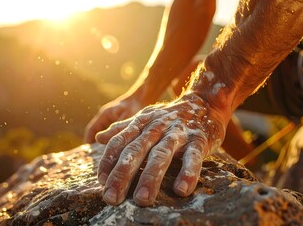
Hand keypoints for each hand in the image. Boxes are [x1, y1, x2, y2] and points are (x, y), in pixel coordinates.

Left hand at [96, 93, 227, 205]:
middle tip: (112, 198)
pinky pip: (192, 157)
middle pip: (136, 150)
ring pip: (161, 154)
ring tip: (142, 199)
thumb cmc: (170, 116)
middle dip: (122, 174)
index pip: (120, 141)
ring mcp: (178, 133)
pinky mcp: (198, 140)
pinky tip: (181, 190)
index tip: (101, 181)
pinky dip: (187, 172)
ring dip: (151, 176)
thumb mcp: (145, 119)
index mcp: (142, 123)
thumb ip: (123, 129)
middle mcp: (157, 127)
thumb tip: (98, 138)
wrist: (205, 103)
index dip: (109, 160)